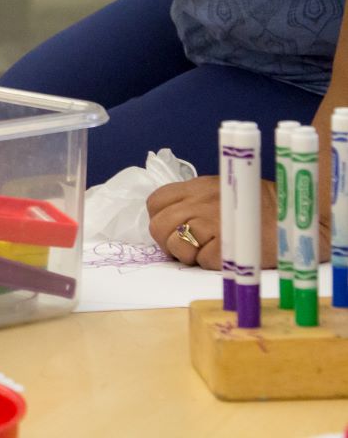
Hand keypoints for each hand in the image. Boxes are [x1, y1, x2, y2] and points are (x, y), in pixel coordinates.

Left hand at [146, 175, 331, 269]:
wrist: (294, 218)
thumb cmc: (257, 208)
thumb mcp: (221, 193)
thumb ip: (194, 203)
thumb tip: (169, 224)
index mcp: (196, 187)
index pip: (156, 202)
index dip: (160, 220)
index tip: (174, 230)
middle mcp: (200, 201)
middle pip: (160, 226)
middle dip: (168, 242)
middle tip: (188, 248)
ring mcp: (213, 221)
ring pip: (177, 245)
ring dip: (188, 255)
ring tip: (208, 252)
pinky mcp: (228, 245)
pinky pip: (203, 260)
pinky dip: (212, 264)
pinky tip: (229, 255)